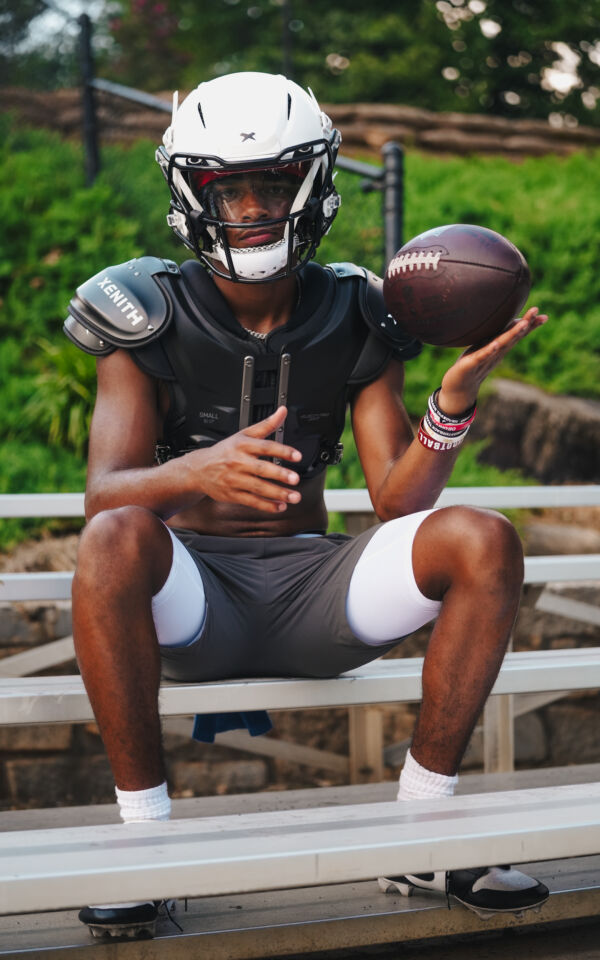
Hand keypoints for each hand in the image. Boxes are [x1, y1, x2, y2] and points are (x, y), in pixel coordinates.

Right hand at [185, 406, 301, 512]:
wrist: (198, 469)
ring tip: (294, 497)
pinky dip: (266, 505)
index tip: (297, 456)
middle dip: (279, 474)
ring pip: (258, 487)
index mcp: (242, 445)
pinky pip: (251, 501)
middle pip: (261, 468)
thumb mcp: (243, 435)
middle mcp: (238, 462)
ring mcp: (234, 479)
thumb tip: (283, 411)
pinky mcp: (232, 494)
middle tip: (295, 478)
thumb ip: (266, 425)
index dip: (282, 451)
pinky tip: (279, 507)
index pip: (264, 447)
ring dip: (277, 494)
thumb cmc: (225, 451)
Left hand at [438, 307, 547, 414]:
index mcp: (499, 347)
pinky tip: (496, 344)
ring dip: (513, 334)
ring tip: (524, 324)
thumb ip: (495, 337)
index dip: (529, 325)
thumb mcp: (484, 348)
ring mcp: (486, 358)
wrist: (460, 387)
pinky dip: (490, 350)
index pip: (517, 334)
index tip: (543, 315)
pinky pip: (482, 356)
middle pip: (513, 337)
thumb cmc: (472, 364)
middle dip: (526, 324)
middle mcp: (496, 353)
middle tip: (536, 311)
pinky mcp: (472, 364)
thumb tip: (506, 324)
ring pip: (501, 345)